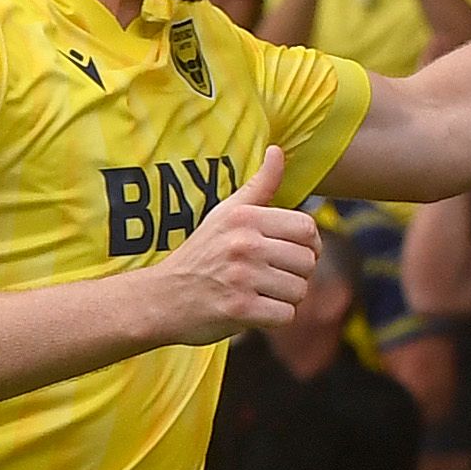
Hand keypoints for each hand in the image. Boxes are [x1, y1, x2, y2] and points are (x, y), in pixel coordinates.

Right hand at [145, 148, 319, 344]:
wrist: (161, 297)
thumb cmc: (202, 254)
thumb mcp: (226, 213)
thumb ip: (259, 186)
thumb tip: (278, 151)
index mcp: (244, 218)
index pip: (307, 228)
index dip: (308, 245)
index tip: (290, 253)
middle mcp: (244, 243)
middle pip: (307, 262)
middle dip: (295, 274)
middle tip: (269, 277)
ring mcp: (242, 276)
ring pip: (299, 291)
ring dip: (285, 298)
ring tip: (258, 292)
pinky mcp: (240, 308)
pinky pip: (286, 315)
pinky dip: (274, 318)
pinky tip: (253, 310)